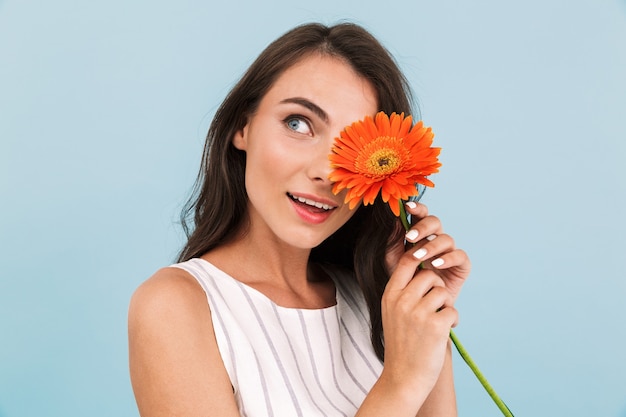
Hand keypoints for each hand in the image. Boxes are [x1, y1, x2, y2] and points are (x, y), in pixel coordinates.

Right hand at [380, 237, 458, 400]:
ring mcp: (418, 313)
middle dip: (438, 288)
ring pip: (443, 292)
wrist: (403, 377)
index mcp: (390, 295)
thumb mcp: (392, 312)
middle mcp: (402, 301)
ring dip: (447, 305)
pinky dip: (453, 320)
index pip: (407, 261)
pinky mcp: (435, 326)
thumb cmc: (401, 344)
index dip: (421, 259)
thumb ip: (403, 291)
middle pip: (429, 276)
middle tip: (437, 304)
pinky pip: (453, 311)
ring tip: (440, 320)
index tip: (428, 269)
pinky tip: (445, 331)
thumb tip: (423, 267)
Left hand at [385, 202, 469, 302]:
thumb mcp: (393, 260)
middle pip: (435, 222)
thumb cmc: (404, 281)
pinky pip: (459, 256)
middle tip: (410, 237)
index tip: (407, 207)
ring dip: (431, 246)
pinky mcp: (461, 266)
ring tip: (418, 256)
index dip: (417, 208)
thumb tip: (394, 218)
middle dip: (422, 227)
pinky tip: (436, 264)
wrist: (415, 307)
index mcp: (420, 235)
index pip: (420, 216)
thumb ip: (393, 240)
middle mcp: (436, 240)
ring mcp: (450, 252)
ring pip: (446, 238)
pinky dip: (448, 258)